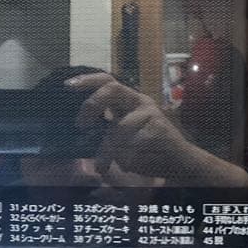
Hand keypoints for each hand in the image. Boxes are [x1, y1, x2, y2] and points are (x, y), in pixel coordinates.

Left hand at [67, 72, 247, 187]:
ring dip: (108, 151)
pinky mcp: (159, 129)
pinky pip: (132, 146)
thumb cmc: (147, 150)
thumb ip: (106, 128)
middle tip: (80, 125)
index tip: (67, 85)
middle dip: (92, 104)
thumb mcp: (121, 136)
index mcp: (128, 101)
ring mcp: (150, 114)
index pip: (107, 81)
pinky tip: (133, 165)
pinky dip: (126, 160)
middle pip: (111, 90)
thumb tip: (81, 126)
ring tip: (104, 166)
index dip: (87, 81)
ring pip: (118, 129)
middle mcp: (139, 101)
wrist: (179, 163)